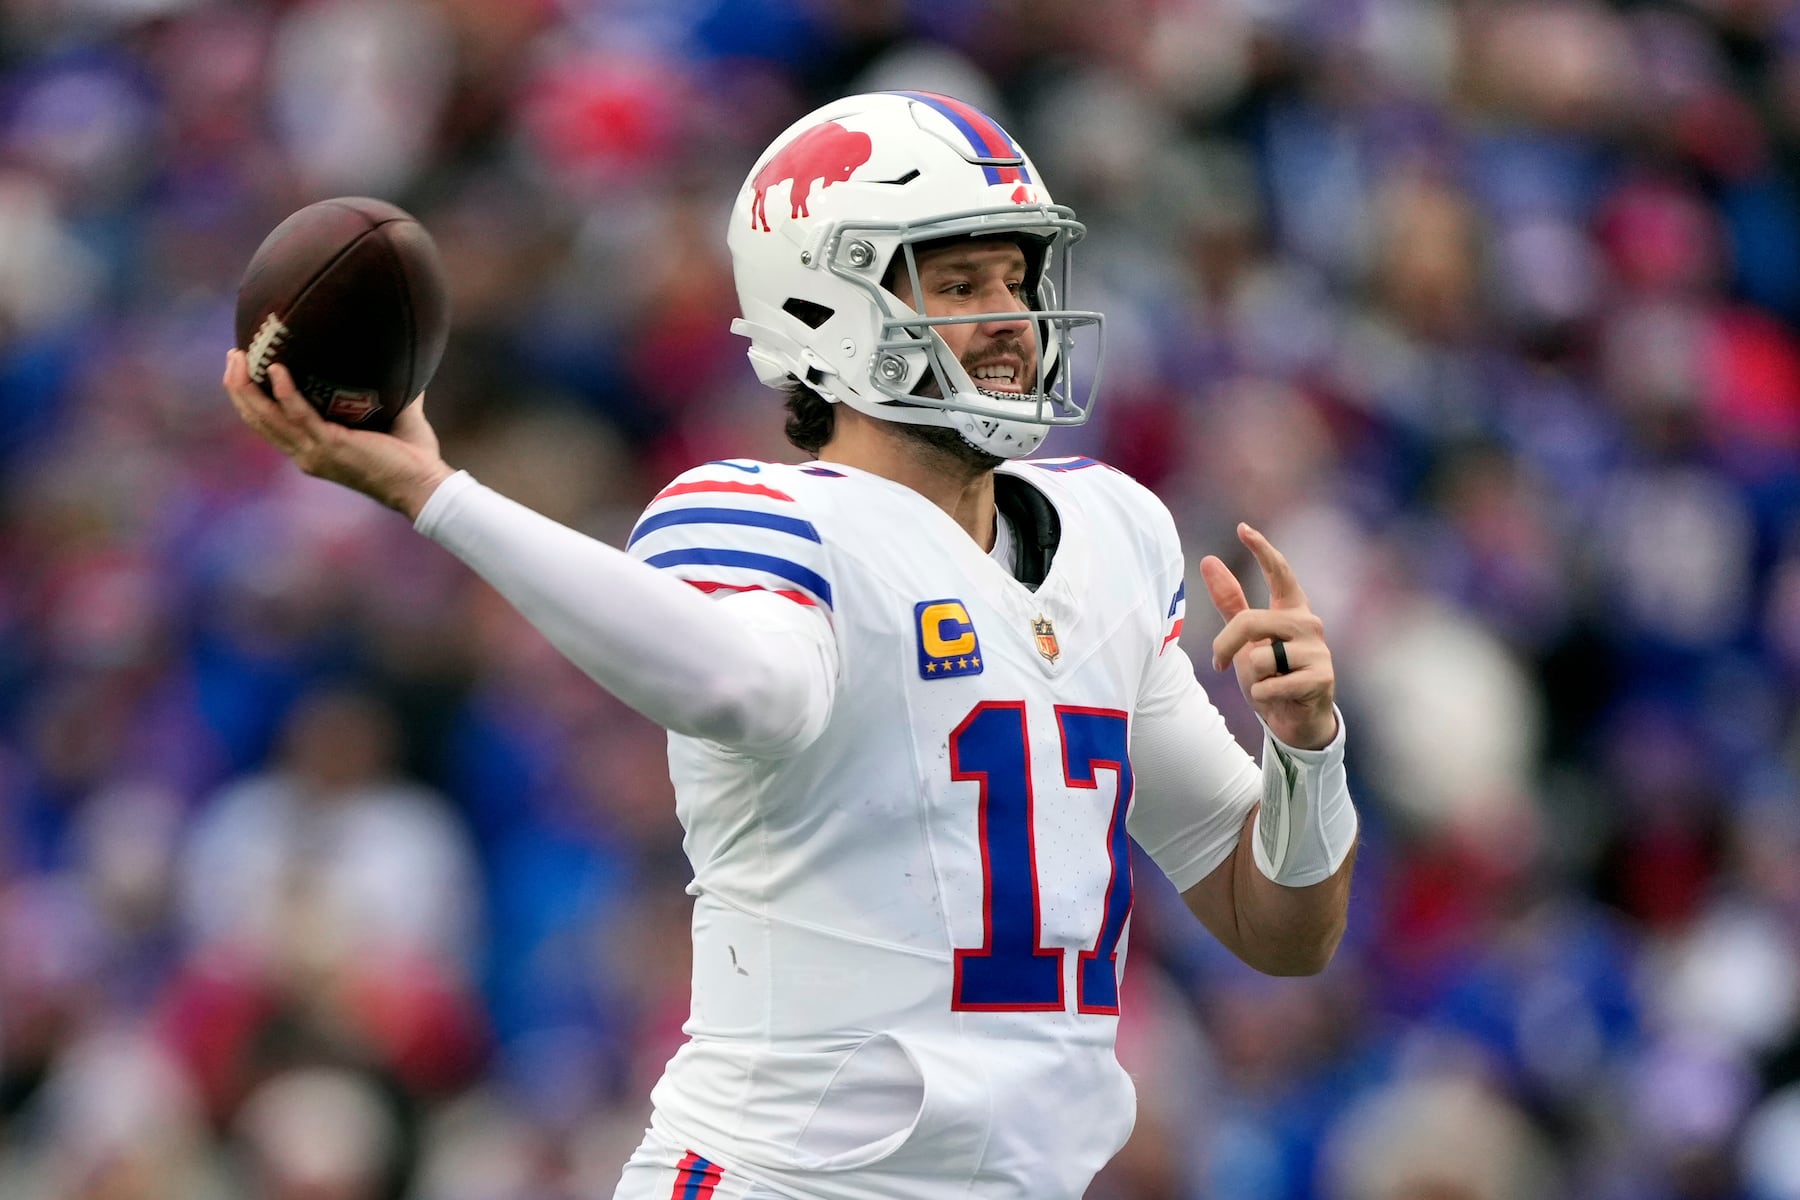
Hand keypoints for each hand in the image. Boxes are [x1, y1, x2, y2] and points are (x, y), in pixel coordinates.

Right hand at [223, 349, 453, 518]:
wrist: (424, 485)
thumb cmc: (413, 458)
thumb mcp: (394, 418)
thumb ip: (391, 393)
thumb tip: (401, 361)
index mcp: (313, 450)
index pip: (269, 425)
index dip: (251, 398)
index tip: (244, 368)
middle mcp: (306, 453)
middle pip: (257, 419)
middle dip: (239, 386)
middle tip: (235, 355)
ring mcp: (314, 452)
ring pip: (266, 418)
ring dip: (248, 386)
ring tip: (241, 356)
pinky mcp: (329, 447)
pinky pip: (299, 415)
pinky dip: (285, 392)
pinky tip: (278, 369)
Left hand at [1200, 523, 1336, 749]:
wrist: (1295, 721)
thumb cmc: (1271, 675)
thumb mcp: (1245, 639)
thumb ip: (1230, 601)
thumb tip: (1209, 561)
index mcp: (1292, 610)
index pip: (1280, 573)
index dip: (1263, 550)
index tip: (1243, 528)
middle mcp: (1309, 623)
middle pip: (1250, 622)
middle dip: (1227, 646)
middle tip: (1221, 664)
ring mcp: (1318, 650)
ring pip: (1259, 657)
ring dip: (1253, 678)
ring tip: (1271, 684)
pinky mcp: (1321, 677)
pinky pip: (1270, 683)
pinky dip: (1265, 695)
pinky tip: (1281, 698)